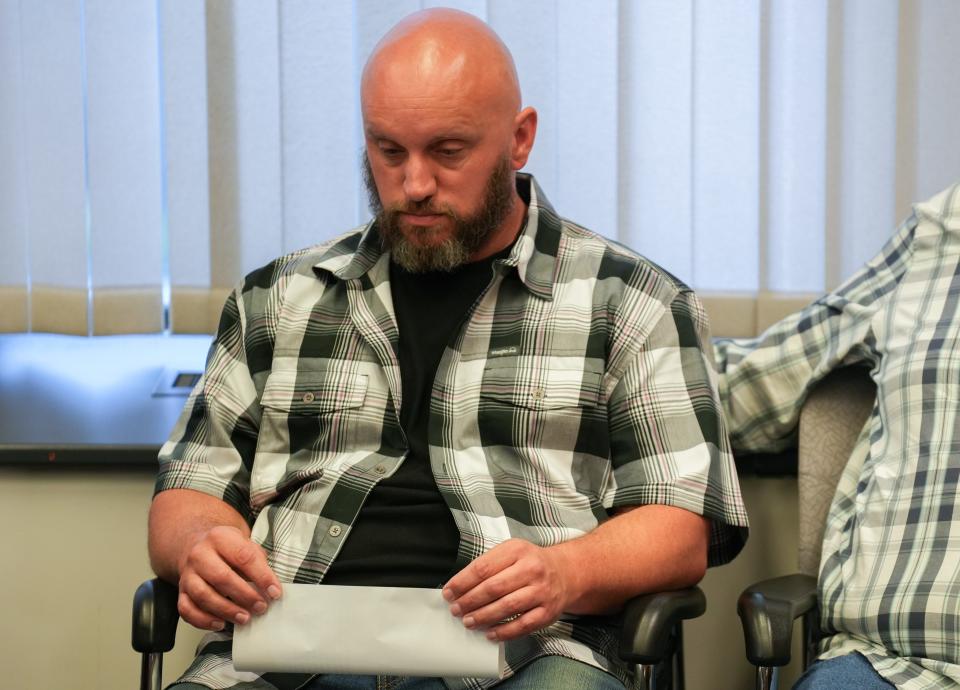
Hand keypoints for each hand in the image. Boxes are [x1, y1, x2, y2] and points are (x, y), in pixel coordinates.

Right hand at [176, 525, 281, 631]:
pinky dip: (203, 620)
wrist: (198, 546)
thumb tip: (271, 587)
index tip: (275, 592)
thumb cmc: (227, 550)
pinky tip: (220, 623)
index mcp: (220, 538)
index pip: (243, 557)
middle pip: (221, 577)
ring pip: (203, 595)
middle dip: (244, 596)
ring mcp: (188, 574)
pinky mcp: (181, 591)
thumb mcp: (245, 544)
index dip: (262, 576)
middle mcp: (200, 554)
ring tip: (245, 617)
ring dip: (226, 610)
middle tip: (260, 607)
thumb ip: (259, 563)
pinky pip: (187, 609)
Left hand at [442, 539, 576, 640]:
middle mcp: (531, 569)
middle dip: (469, 601)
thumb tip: (460, 586)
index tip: (449, 592)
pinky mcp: (547, 612)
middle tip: (455, 609)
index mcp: (517, 550)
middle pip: (493, 588)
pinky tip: (490, 633)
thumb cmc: (531, 563)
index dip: (462, 582)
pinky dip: (503, 631)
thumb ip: (489, 565)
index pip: (483, 567)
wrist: (565, 572)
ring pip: (506, 607)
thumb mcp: (511, 552)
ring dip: (483, 617)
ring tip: (468, 621)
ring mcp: (541, 591)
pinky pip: (522, 625)